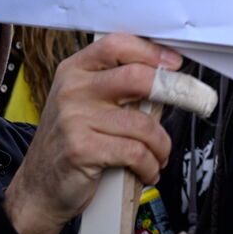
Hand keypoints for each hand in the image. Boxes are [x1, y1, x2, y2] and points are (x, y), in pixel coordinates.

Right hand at [6, 34, 178, 233]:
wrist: (39, 188)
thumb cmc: (72, 144)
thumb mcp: (86, 105)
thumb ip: (118, 89)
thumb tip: (168, 82)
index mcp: (75, 71)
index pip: (118, 45)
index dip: (153, 52)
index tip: (176, 65)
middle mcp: (72, 89)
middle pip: (138, 78)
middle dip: (175, 92)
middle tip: (193, 102)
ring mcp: (74, 118)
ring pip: (144, 124)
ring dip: (161, 145)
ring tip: (159, 155)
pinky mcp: (81, 148)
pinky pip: (135, 152)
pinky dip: (150, 165)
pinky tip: (147, 170)